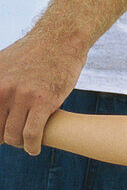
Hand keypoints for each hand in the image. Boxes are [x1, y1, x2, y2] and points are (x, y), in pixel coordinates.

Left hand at [0, 30, 86, 155]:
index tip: (1, 132)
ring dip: (18, 144)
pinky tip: (34, 149)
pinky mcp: (44, 102)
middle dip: (4, 137)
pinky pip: (32, 134)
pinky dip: (31, 146)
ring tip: (25, 143)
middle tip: (13, 137)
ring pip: (12, 135)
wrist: (60, 41)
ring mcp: (23, 97)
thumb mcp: (1, 62)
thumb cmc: (33, 52)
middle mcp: (2, 91)